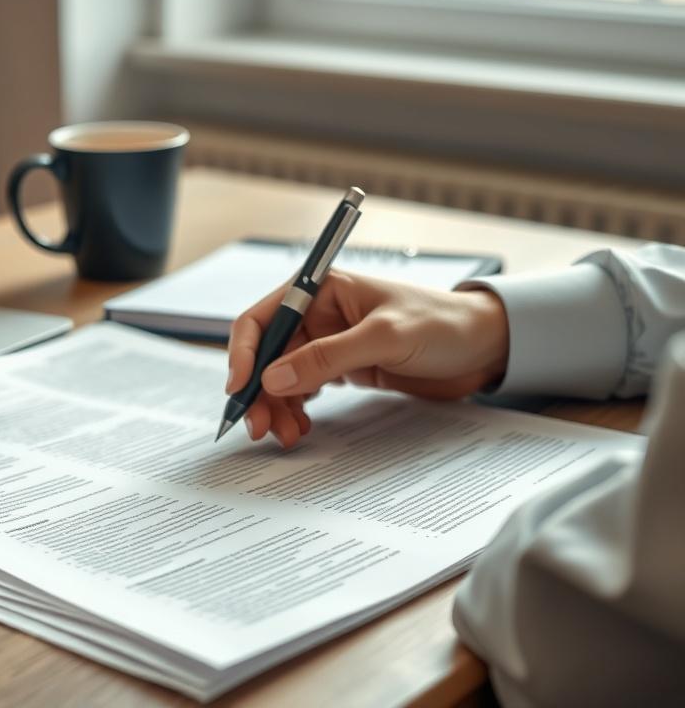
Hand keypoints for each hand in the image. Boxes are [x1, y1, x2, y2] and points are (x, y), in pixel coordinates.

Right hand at [225, 272, 509, 446]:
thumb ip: (328, 356)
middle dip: (259, 391)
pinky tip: (301, 428)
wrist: (485, 347)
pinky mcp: (342, 368)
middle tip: (258, 426)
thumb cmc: (443, 324)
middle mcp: (318, 314)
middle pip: (267, 354)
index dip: (244, 352)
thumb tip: (274, 378)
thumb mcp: (386, 337)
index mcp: (321, 290)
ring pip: (282, 377)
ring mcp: (328, 343)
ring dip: (277, 407)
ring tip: (285, 435)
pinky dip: (296, 411)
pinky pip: (303, 390)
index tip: (240, 388)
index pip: (263, 318)